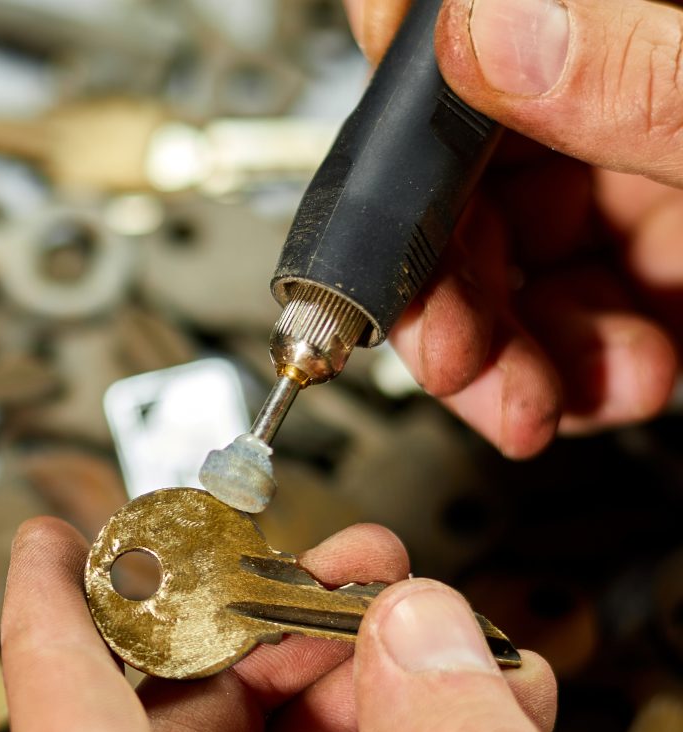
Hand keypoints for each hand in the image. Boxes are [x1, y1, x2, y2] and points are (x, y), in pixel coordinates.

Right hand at [343, 0, 681, 457]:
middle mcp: (617, 90)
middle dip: (445, 292)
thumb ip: (633, 77)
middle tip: (446, 358)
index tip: (371, 227)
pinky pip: (584, 309)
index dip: (393, 125)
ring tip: (535, 402)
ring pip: (512, 259)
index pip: (453, 31)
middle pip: (461, 174)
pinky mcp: (673, 250)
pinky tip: (615, 383)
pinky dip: (582, 371)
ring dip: (507, 358)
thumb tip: (474, 34)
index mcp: (634, 21)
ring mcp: (646, 170)